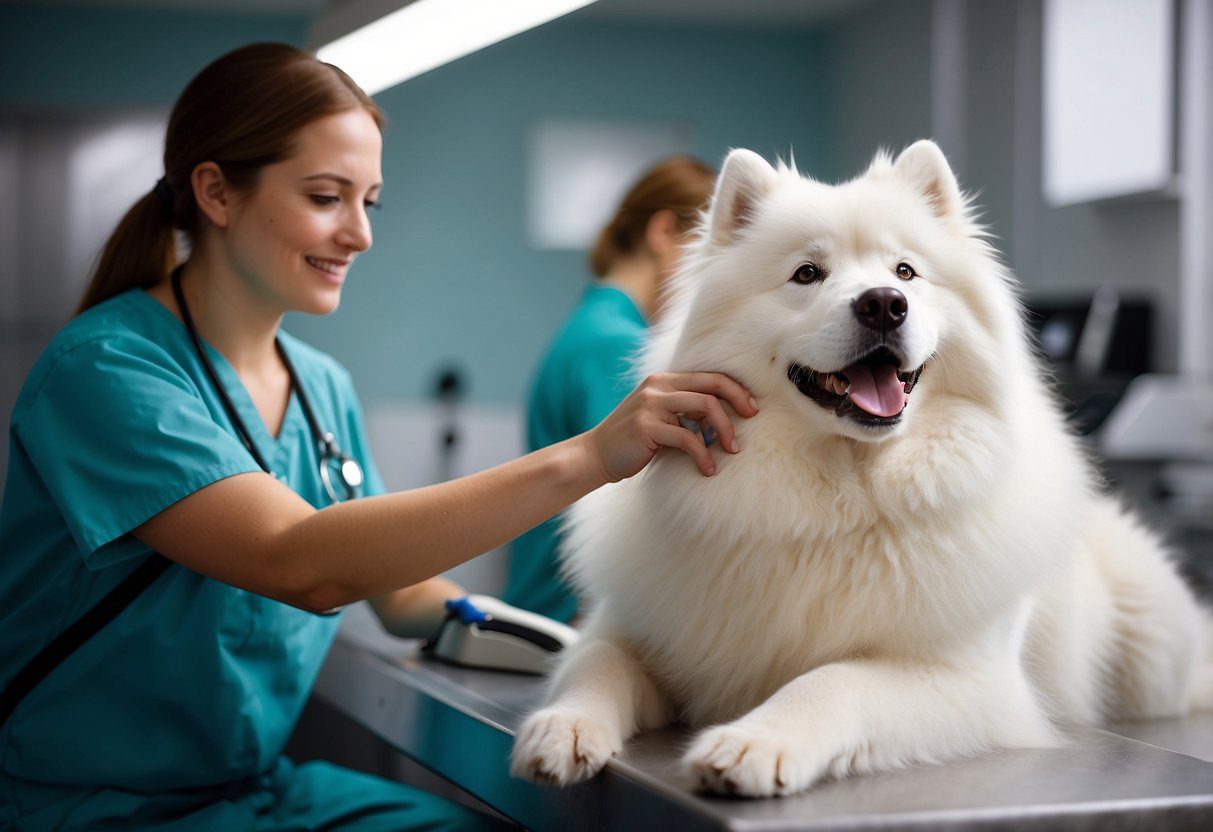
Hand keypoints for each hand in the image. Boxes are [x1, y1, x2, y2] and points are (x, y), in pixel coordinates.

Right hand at [584, 372, 757, 481]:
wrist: (595, 456)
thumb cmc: (633, 442)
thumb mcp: (660, 418)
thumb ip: (685, 411)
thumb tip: (723, 417)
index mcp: (663, 380)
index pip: (709, 376)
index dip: (735, 389)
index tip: (751, 407)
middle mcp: (658, 386)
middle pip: (712, 385)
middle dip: (738, 401)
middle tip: (752, 419)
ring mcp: (651, 404)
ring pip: (704, 407)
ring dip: (724, 429)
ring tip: (732, 449)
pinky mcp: (646, 426)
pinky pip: (687, 438)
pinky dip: (703, 455)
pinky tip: (708, 469)